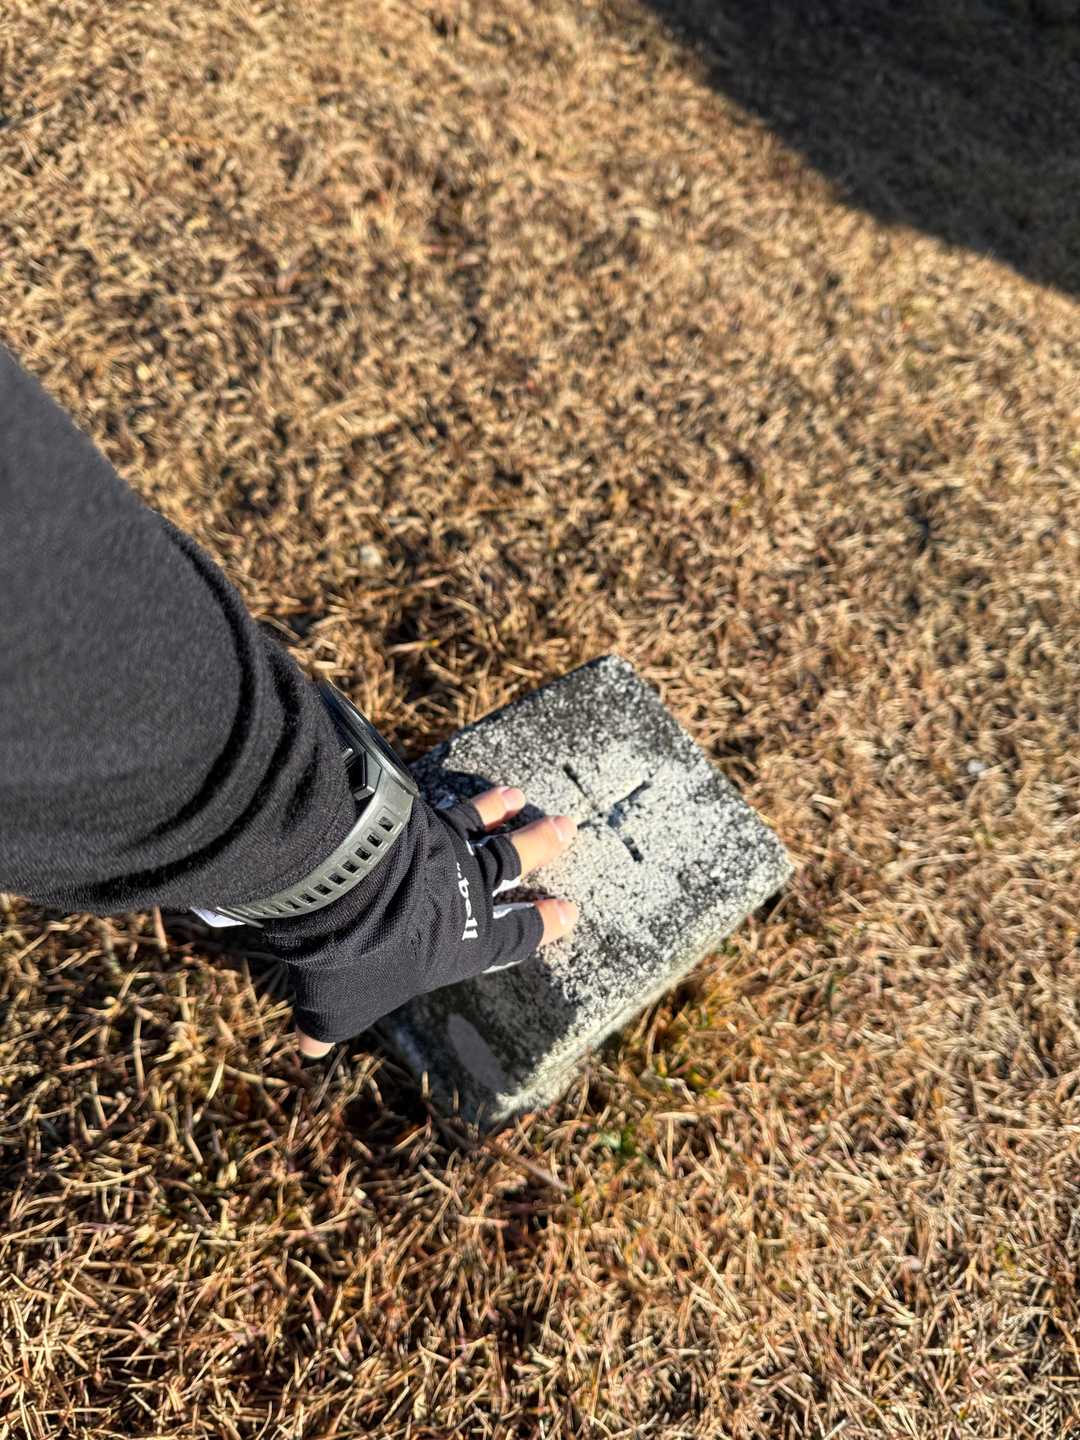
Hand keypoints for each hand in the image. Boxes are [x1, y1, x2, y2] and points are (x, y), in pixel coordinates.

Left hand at [296, 785, 577, 1056]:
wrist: (343, 886)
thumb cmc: (355, 957)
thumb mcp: (338, 1005)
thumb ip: (326, 1025)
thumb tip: (307, 1049)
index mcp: (465, 942)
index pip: (515, 935)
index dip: (543, 924)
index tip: (569, 911)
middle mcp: (465, 891)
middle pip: (514, 863)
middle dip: (542, 845)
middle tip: (568, 827)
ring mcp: (443, 848)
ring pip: (483, 824)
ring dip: (501, 809)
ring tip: (518, 796)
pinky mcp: (417, 816)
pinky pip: (442, 805)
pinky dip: (456, 795)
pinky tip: (454, 784)